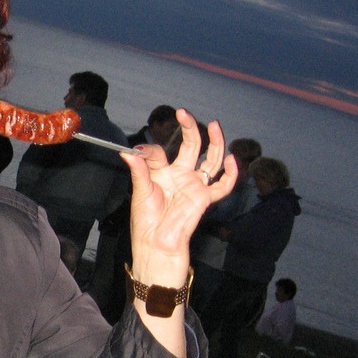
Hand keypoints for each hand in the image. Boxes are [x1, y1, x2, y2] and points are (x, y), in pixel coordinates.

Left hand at [121, 109, 237, 286]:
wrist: (156, 243)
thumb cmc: (146, 221)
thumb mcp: (140, 191)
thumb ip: (139, 170)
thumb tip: (127, 152)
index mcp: (161, 173)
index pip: (160, 152)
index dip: (150, 150)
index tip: (138, 152)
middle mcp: (180, 175)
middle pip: (191, 147)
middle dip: (190, 129)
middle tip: (184, 113)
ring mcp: (194, 185)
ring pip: (210, 160)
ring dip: (215, 143)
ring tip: (214, 125)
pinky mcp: (204, 198)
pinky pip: (222, 185)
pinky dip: (230, 173)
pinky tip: (230, 159)